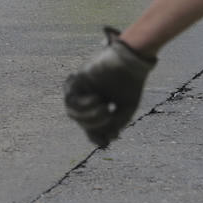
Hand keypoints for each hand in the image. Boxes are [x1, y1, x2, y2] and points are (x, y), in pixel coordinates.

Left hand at [64, 26, 156, 146]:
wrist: (132, 61)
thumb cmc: (131, 83)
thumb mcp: (126, 109)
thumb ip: (115, 124)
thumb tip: (107, 139)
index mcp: (97, 106)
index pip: (90, 126)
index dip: (96, 137)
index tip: (107, 141)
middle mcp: (86, 98)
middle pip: (81, 121)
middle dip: (95, 125)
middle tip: (110, 116)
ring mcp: (80, 90)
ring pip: (72, 112)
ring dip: (87, 117)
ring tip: (105, 110)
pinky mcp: (77, 80)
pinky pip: (70, 100)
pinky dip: (83, 105)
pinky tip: (98, 100)